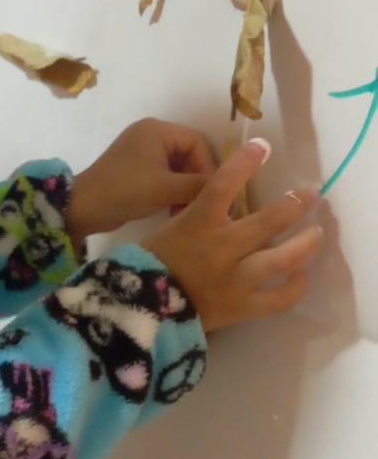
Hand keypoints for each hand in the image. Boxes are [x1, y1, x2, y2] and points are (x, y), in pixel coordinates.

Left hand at [67, 118, 215, 239]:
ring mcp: (143, 152)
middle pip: (190, 155)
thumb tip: (229, 186)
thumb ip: (199, 185)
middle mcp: (151, 135)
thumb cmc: (125, 191)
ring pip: (179, 168)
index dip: (210, 167)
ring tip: (187, 211)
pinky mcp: (137, 170)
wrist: (83, 208)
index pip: (198, 143)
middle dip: (198, 181)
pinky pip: (166, 176)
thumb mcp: (166, 188)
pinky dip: (173, 192)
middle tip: (203, 205)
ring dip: (186, 190)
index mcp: (157, 130)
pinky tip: (174, 212)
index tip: (214, 192)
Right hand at [142, 140, 323, 330]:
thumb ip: (198, 218)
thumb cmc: (147, 265)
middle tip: (311, 193)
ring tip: (318, 234)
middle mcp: (222, 248)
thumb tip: (228, 210)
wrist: (140, 312)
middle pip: (268, 221)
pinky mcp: (241, 307)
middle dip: (295, 203)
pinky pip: (278, 299)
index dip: (244, 163)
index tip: (262, 146)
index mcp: (197, 224)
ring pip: (282, 259)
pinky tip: (300, 277)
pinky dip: (294, 287)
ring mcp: (235, 279)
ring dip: (306, 244)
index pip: (223, 185)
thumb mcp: (168, 230)